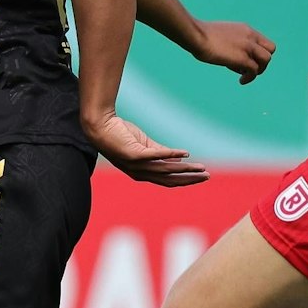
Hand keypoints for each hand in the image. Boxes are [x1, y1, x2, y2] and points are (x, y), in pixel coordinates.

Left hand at [85, 113, 208, 188]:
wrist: (100, 126)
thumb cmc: (120, 134)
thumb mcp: (144, 146)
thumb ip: (161, 153)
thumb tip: (180, 160)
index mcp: (143, 173)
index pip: (168, 181)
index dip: (185, 180)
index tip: (201, 176)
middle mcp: (140, 173)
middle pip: (170, 180)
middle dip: (189, 179)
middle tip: (206, 176)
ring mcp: (137, 165)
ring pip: (167, 170)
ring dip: (186, 169)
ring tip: (201, 167)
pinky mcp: (134, 154)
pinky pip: (157, 155)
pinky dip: (172, 155)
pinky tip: (185, 153)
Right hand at [192, 20, 275, 84]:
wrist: (196, 35)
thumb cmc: (201, 35)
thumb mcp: (222, 34)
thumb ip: (231, 41)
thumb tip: (230, 54)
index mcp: (245, 29)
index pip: (263, 41)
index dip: (258, 52)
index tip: (247, 59)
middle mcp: (250, 36)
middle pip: (270, 50)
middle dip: (262, 61)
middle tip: (249, 69)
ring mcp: (248, 47)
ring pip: (266, 60)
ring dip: (258, 70)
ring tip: (245, 76)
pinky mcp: (242, 58)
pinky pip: (254, 71)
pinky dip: (249, 78)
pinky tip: (241, 81)